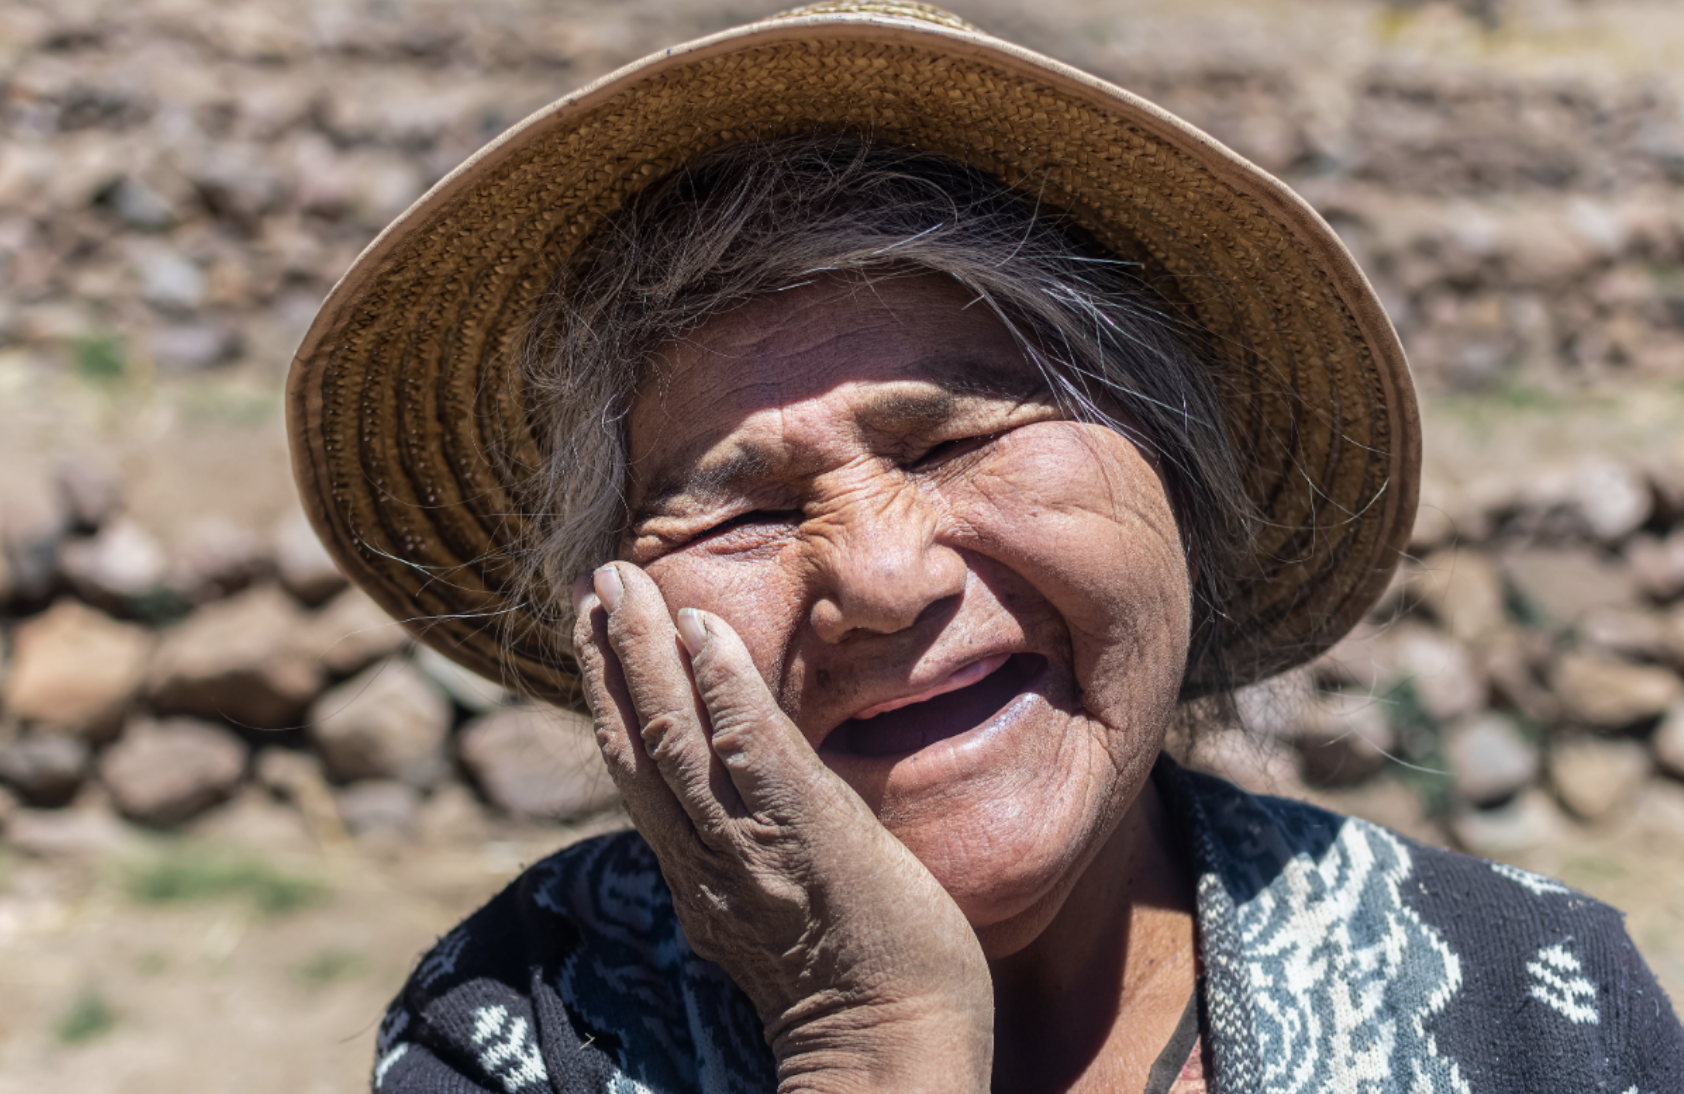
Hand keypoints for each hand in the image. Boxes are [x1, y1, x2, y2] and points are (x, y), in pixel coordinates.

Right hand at [573, 562, 993, 1093]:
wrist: (894, 1050)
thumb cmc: (862, 985)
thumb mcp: (777, 916)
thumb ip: (750, 859)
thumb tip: (746, 812)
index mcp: (698, 873)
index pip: (639, 772)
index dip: (610, 699)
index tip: (596, 632)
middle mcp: (704, 857)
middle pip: (638, 744)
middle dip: (611, 658)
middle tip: (597, 582)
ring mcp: (748, 846)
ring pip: (673, 738)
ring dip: (643, 654)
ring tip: (621, 584)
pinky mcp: (805, 834)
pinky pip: (750, 752)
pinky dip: (722, 690)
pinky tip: (702, 630)